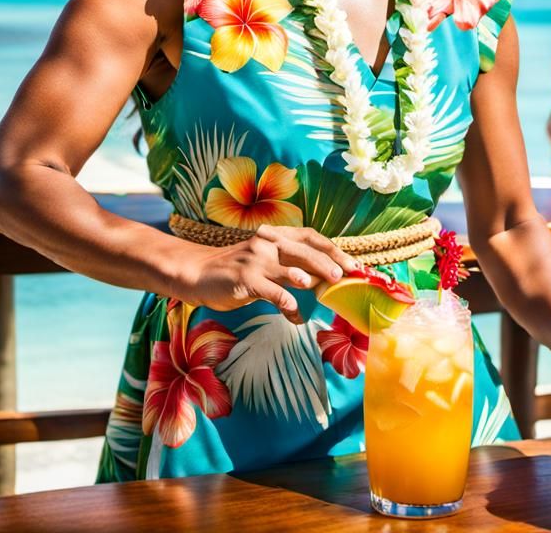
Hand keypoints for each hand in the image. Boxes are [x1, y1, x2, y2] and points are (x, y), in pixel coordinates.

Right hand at [178, 225, 357, 323]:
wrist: (198, 273)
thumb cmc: (236, 270)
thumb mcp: (264, 263)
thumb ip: (289, 269)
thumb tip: (320, 283)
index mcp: (275, 236)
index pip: (310, 236)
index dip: (332, 249)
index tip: (351, 263)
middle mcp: (267, 243)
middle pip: (304, 249)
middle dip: (328, 261)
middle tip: (346, 274)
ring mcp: (255, 260)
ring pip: (290, 267)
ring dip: (310, 277)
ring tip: (326, 287)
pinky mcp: (245, 278)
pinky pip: (271, 291)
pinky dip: (287, 302)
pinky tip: (296, 313)